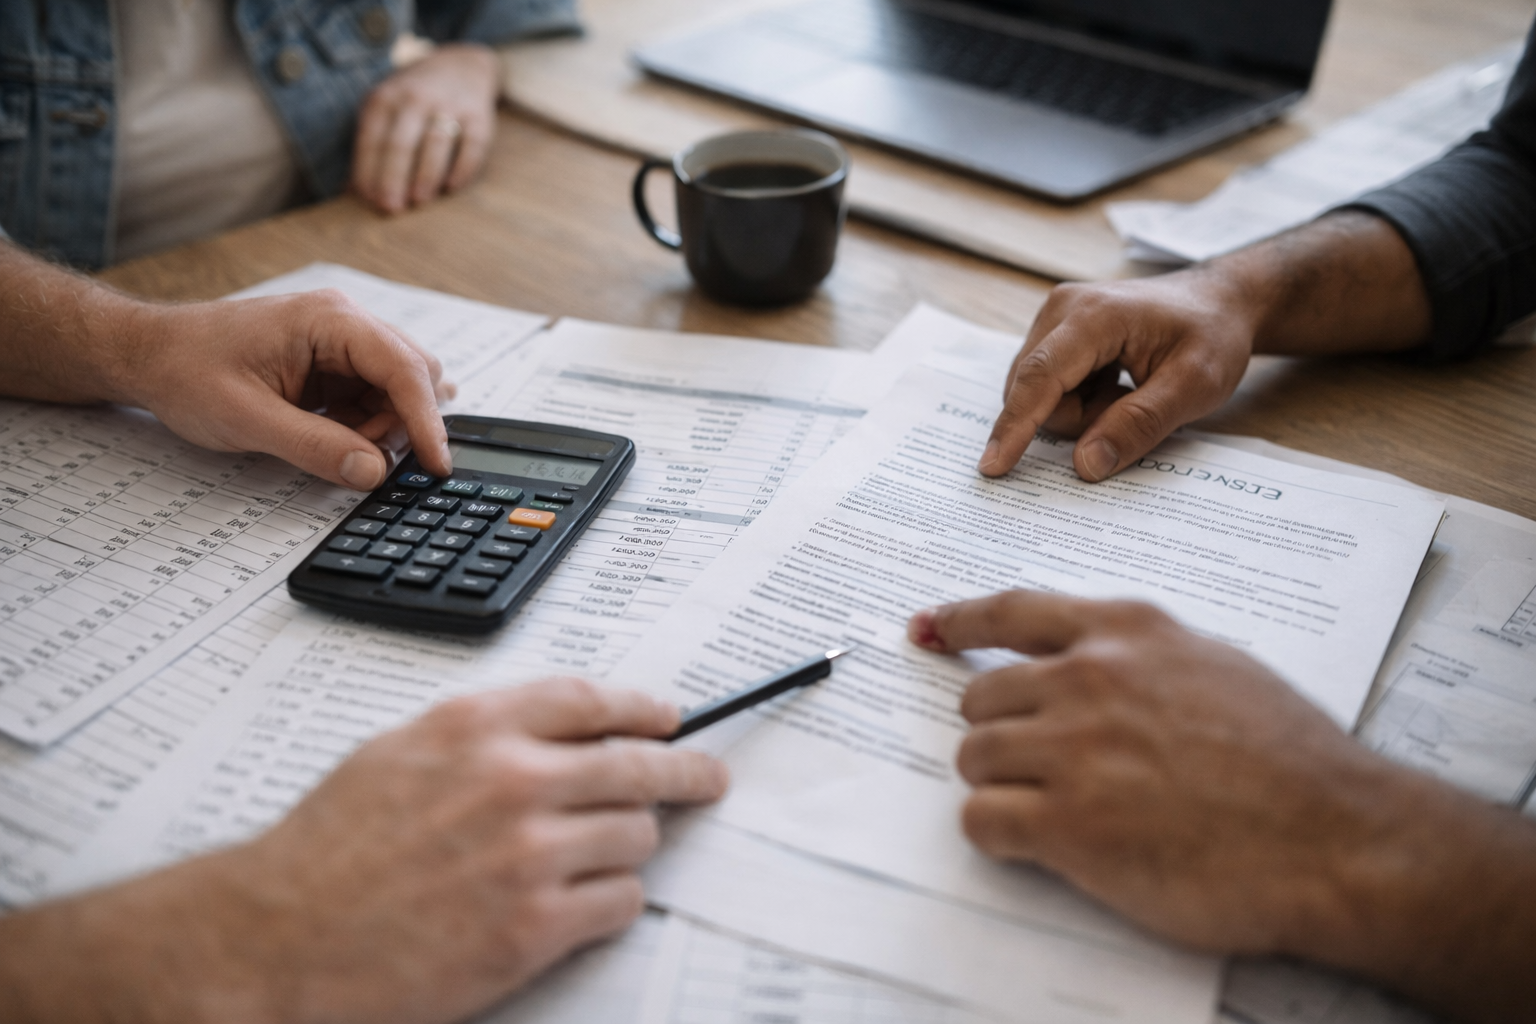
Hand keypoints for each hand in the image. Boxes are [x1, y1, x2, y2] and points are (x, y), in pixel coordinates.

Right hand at [0, 680, 727, 1023]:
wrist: (277, 939)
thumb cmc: (326, 852)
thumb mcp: (396, 754)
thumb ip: (479, 734)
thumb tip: (551, 732)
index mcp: (474, 727)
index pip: (592, 699)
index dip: (644, 708)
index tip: (669, 717)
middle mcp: (510, 780)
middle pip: (638, 764)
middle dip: (685, 771)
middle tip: (706, 779)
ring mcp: (528, 853)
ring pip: (636, 836)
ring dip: (630, 847)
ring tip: (603, 858)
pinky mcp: (534, 925)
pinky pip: (620, 901)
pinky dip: (614, 902)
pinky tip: (586, 904)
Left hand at [121, 289, 456, 489]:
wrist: (149, 355)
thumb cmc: (186, 372)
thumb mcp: (245, 418)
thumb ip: (314, 446)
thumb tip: (374, 471)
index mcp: (330, 320)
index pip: (404, 368)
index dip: (426, 421)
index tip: (438, 466)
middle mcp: (345, 323)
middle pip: (414, 375)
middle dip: (401, 424)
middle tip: (363, 459)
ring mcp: (341, 343)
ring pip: (398, 389)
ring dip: (382, 427)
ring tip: (337, 448)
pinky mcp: (333, 365)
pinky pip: (374, 397)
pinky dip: (367, 426)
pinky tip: (339, 439)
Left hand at [352, 45, 500, 213]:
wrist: (461, 66)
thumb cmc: (414, 99)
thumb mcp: (386, 107)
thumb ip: (372, 143)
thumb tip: (351, 191)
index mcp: (385, 97)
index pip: (372, 139)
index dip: (368, 171)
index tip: (368, 200)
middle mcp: (415, 97)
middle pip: (400, 143)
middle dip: (393, 178)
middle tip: (390, 208)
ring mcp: (449, 104)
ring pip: (435, 143)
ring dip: (425, 175)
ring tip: (419, 201)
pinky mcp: (479, 116)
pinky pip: (472, 145)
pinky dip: (462, 168)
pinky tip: (451, 187)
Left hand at [906, 590, 1421, 953]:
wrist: (1336, 839)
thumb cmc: (1292, 760)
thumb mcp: (1216, 665)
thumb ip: (1142, 656)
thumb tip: (1091, 660)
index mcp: (1125, 632)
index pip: (1011, 611)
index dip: (959, 621)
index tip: (926, 628)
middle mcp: (1088, 678)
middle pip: (981, 697)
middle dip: (1000, 733)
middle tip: (1040, 766)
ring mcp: (1073, 750)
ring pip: (973, 757)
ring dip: (1001, 785)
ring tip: (1058, 809)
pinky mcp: (1067, 824)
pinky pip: (981, 820)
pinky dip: (998, 835)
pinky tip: (1042, 844)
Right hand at [978, 271, 1256, 480]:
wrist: (1220, 300)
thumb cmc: (1212, 335)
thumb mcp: (1195, 386)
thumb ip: (1139, 425)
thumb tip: (1084, 465)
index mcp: (1095, 316)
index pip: (1040, 377)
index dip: (1015, 426)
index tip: (993, 467)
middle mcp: (1062, 309)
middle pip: (1035, 392)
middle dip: (1077, 419)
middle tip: (1130, 406)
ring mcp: (1054, 317)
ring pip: (1037, 393)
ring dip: (1080, 410)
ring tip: (1125, 391)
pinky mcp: (1055, 331)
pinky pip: (1047, 386)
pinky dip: (1078, 399)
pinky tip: (1112, 383)